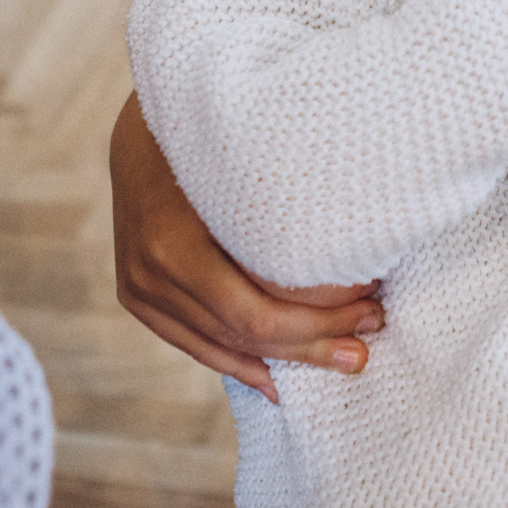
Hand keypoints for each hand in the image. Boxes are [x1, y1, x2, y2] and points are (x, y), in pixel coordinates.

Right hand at [110, 93, 383, 400]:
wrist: (139, 128)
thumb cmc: (212, 134)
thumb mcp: (248, 159)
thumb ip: (287, 208)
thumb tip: (363, 245)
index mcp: (175, 239)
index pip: (255, 313)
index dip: (319, 321)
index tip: (372, 308)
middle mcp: (151, 269)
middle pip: (243, 333)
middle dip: (312, 342)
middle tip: (365, 346)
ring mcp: (138, 286)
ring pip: (221, 346)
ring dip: (285, 356)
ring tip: (339, 358)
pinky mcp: (136, 294)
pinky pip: (192, 344)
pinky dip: (237, 363)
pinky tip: (275, 380)